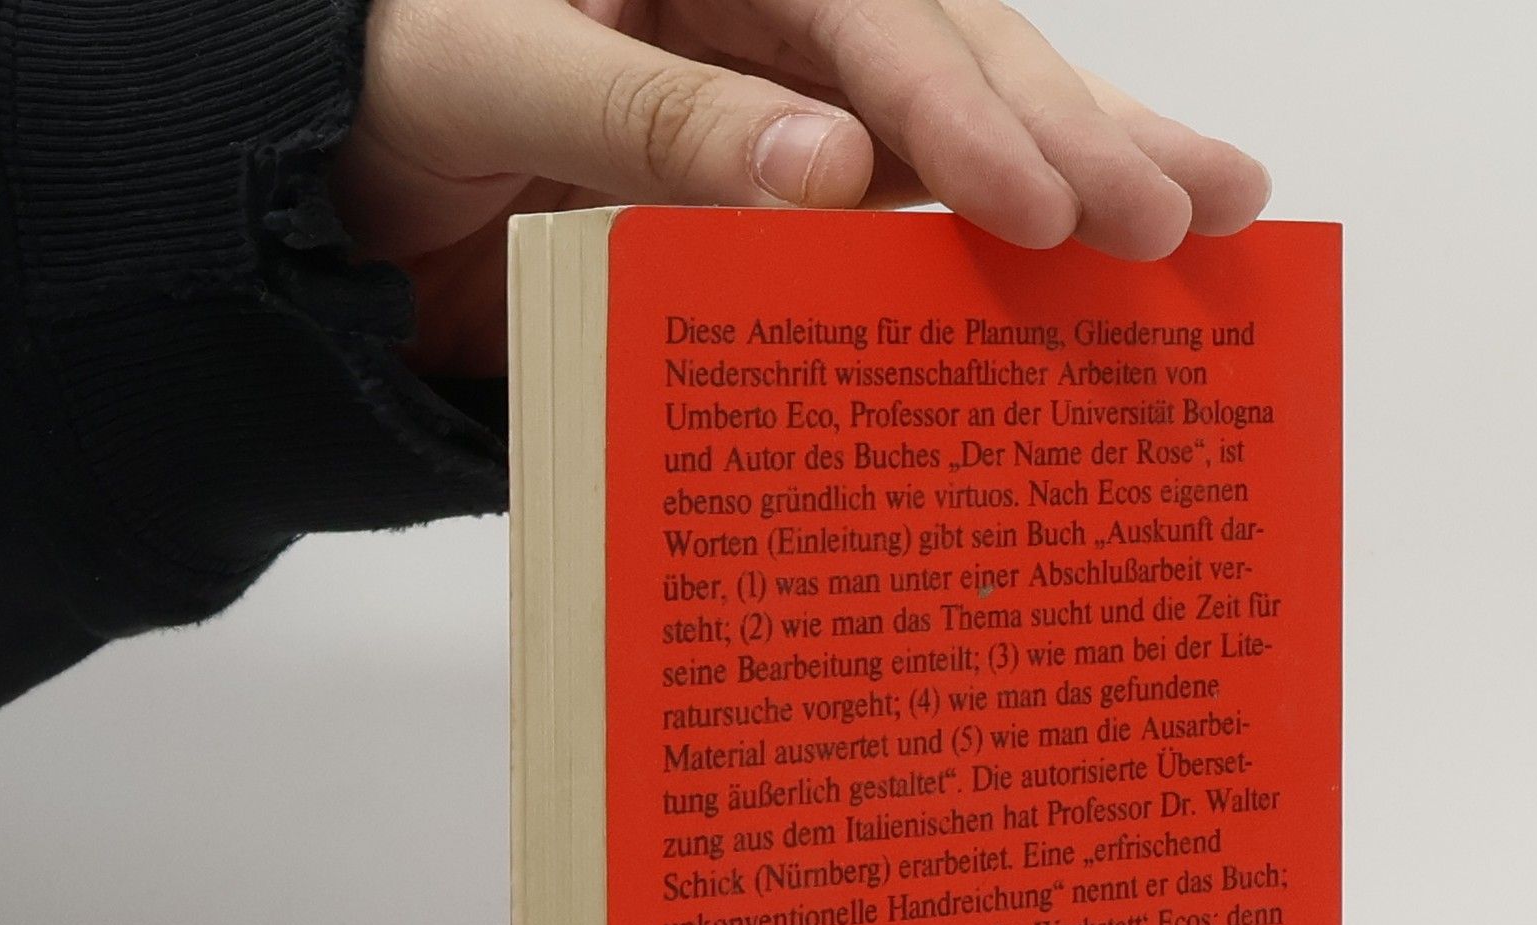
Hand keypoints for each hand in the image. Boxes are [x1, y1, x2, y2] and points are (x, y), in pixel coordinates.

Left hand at [330, 0, 1272, 377]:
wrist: (324, 196)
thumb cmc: (373, 98)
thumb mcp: (482, 74)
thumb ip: (641, 110)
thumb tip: (827, 167)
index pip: (869, 21)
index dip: (963, 113)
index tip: (1047, 210)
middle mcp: (773, 25)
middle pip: (960, 61)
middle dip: (1080, 138)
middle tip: (1196, 213)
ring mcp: (791, 116)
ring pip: (964, 138)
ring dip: (1086, 180)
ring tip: (1212, 221)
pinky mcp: (786, 207)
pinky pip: (905, 227)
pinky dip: (993, 265)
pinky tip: (1085, 285)